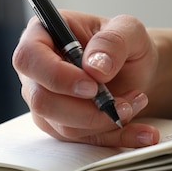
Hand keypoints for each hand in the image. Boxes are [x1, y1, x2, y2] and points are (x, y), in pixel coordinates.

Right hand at [13, 11, 159, 146]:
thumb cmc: (124, 44)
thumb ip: (113, 41)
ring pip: (64, 127)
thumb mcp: (128, 29)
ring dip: (105, 121)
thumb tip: (95, 68)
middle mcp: (37, 73)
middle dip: (86, 109)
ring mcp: (47, 103)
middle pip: (42, 101)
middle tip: (122, 102)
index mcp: (42, 35)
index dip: (56, 76)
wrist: (137, 69)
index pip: (29, 58)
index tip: (92, 86)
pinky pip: (85, 141)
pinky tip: (143, 132)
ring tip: (136, 102)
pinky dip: (117, 138)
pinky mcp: (63, 127)